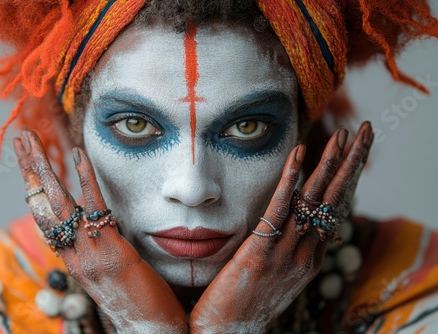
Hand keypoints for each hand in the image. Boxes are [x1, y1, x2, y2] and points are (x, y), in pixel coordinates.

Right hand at [14, 129, 186, 332]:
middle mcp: (74, 256)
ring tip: (32, 140)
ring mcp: (89, 254)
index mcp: (73, 260)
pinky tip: (79, 155)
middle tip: (21, 139)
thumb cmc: (136, 300)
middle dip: (30, 170)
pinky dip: (85, 179)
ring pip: (58, 205)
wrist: (151, 330)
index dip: (34, 188)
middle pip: (43, 206)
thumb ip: (99, 248)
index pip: (44, 218)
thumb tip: (99, 224)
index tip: (28, 163)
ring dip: (43, 168)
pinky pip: (95, 208)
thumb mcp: (109, 273)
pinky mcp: (111, 252)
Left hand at [190, 122, 373, 332]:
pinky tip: (299, 156)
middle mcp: (307, 253)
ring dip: (329, 164)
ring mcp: (286, 253)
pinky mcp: (260, 253)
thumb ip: (291, 249)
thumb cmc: (250, 303)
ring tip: (343, 136)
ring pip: (313, 202)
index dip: (347, 177)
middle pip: (335, 199)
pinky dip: (290, 181)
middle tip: (365, 131)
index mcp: (311, 256)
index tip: (355, 151)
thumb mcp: (279, 275)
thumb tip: (297, 226)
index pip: (335, 208)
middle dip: (352, 163)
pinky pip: (278, 212)